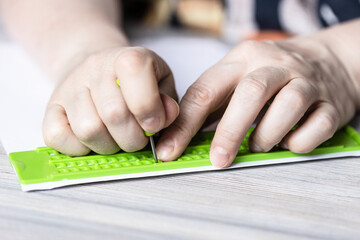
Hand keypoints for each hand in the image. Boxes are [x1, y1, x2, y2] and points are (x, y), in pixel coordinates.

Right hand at [43, 47, 178, 155]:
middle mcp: (94, 67)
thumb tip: (164, 118)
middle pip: (114, 115)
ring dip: (109, 145)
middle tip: (138, 138)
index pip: (137, 81)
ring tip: (116, 137)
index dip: (149, 112)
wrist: (98, 67)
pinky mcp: (51, 107)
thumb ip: (169, 104)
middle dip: (133, 138)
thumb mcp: (162, 84)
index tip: (154, 125)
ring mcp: (69, 86)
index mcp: (127, 58)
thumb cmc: (136, 82)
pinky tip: (94, 140)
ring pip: (88, 130)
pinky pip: (58, 137)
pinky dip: (79, 148)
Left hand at [156, 39, 357, 167]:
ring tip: (257, 146)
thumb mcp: (238, 75)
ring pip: (288, 106)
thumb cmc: (272, 73)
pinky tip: (288, 142)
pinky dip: (299, 141)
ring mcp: (306, 81)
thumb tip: (181, 137)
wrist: (326, 59)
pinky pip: (318, 125)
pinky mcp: (331, 102)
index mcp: (242, 58)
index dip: (185, 123)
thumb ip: (213, 103)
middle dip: (230, 132)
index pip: (206, 89)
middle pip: (250, 94)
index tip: (171, 149)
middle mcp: (275, 64)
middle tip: (219, 160)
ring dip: (267, 135)